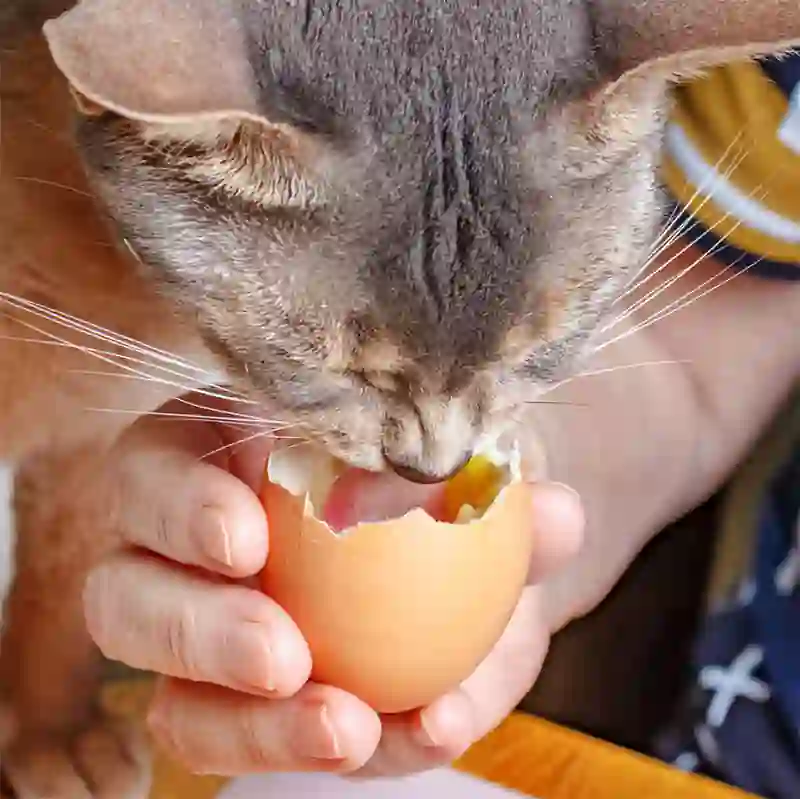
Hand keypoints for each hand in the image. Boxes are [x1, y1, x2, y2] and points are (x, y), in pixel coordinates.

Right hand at [84, 394, 583, 776]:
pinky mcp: (251, 711)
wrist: (456, 538)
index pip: (152, 473)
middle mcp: (181, 555)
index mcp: (208, 460)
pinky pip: (275, 743)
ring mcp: (207, 641)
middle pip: (128, 597)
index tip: (246, 540)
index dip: (179, 506)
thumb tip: (551, 515)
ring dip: (257, 728)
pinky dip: (355, 746)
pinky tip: (431, 728)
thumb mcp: (457, 454)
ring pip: (178, 700)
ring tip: (349, 728)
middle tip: (283, 656)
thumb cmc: (427, 469)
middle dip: (196, 632)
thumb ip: (502, 482)